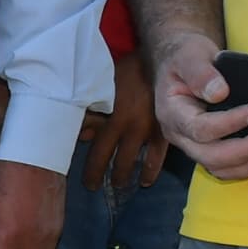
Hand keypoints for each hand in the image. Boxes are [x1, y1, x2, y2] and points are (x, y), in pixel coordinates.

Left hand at [76, 59, 170, 189]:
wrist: (160, 61)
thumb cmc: (126, 73)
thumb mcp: (104, 88)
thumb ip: (92, 112)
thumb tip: (82, 136)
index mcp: (111, 118)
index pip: (97, 151)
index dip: (91, 168)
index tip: (85, 180)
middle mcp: (129, 128)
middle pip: (113, 160)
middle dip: (102, 175)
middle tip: (95, 187)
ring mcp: (148, 131)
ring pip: (134, 161)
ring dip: (125, 175)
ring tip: (119, 185)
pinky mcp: (165, 130)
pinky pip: (158, 156)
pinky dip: (152, 170)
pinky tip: (146, 181)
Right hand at [149, 34, 247, 179]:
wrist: (183, 63)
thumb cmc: (185, 55)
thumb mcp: (190, 54)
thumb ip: (200, 72)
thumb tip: (219, 92)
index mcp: (172, 113)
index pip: (200, 128)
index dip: (230, 123)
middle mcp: (180, 136)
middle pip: (210, 157)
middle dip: (245, 151)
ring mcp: (194, 146)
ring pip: (220, 169)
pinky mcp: (209, 149)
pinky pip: (229, 169)